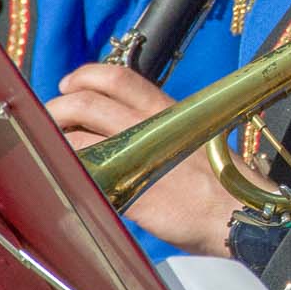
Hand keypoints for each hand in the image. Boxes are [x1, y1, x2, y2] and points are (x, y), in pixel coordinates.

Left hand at [48, 63, 258, 257]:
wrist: (238, 214)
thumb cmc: (223, 181)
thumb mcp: (195, 137)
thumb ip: (160, 129)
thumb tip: (123, 128)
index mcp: (168, 110)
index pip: (118, 78)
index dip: (85, 75)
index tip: (68, 85)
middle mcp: (151, 127)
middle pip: (86, 102)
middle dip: (58, 107)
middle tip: (51, 119)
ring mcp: (139, 158)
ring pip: (78, 138)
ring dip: (57, 141)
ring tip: (53, 150)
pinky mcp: (131, 191)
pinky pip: (87, 175)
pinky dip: (71, 172)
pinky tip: (68, 178)